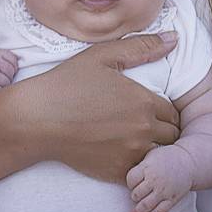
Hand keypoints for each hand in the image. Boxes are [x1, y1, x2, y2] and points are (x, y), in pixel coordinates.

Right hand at [29, 33, 180, 181]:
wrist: (36, 120)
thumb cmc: (67, 84)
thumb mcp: (103, 56)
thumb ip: (142, 47)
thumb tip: (174, 38)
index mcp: (144, 102)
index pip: (174, 113)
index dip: (165, 111)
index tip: (150, 110)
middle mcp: (142, 130)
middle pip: (172, 136)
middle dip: (163, 131)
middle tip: (143, 126)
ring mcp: (130, 154)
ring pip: (159, 156)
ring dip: (153, 150)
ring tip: (133, 141)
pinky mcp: (115, 173)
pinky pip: (140, 173)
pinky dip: (136, 166)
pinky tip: (119, 154)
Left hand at [126, 144, 193, 211]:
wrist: (189, 162)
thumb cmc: (167, 157)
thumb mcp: (151, 154)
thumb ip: (140, 166)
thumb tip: (127, 177)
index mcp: (148, 167)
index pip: (131, 179)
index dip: (130, 183)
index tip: (132, 183)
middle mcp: (155, 180)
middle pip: (137, 194)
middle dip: (134, 197)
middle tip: (135, 196)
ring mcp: (164, 191)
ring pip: (146, 205)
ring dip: (137, 211)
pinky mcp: (172, 199)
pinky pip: (160, 211)